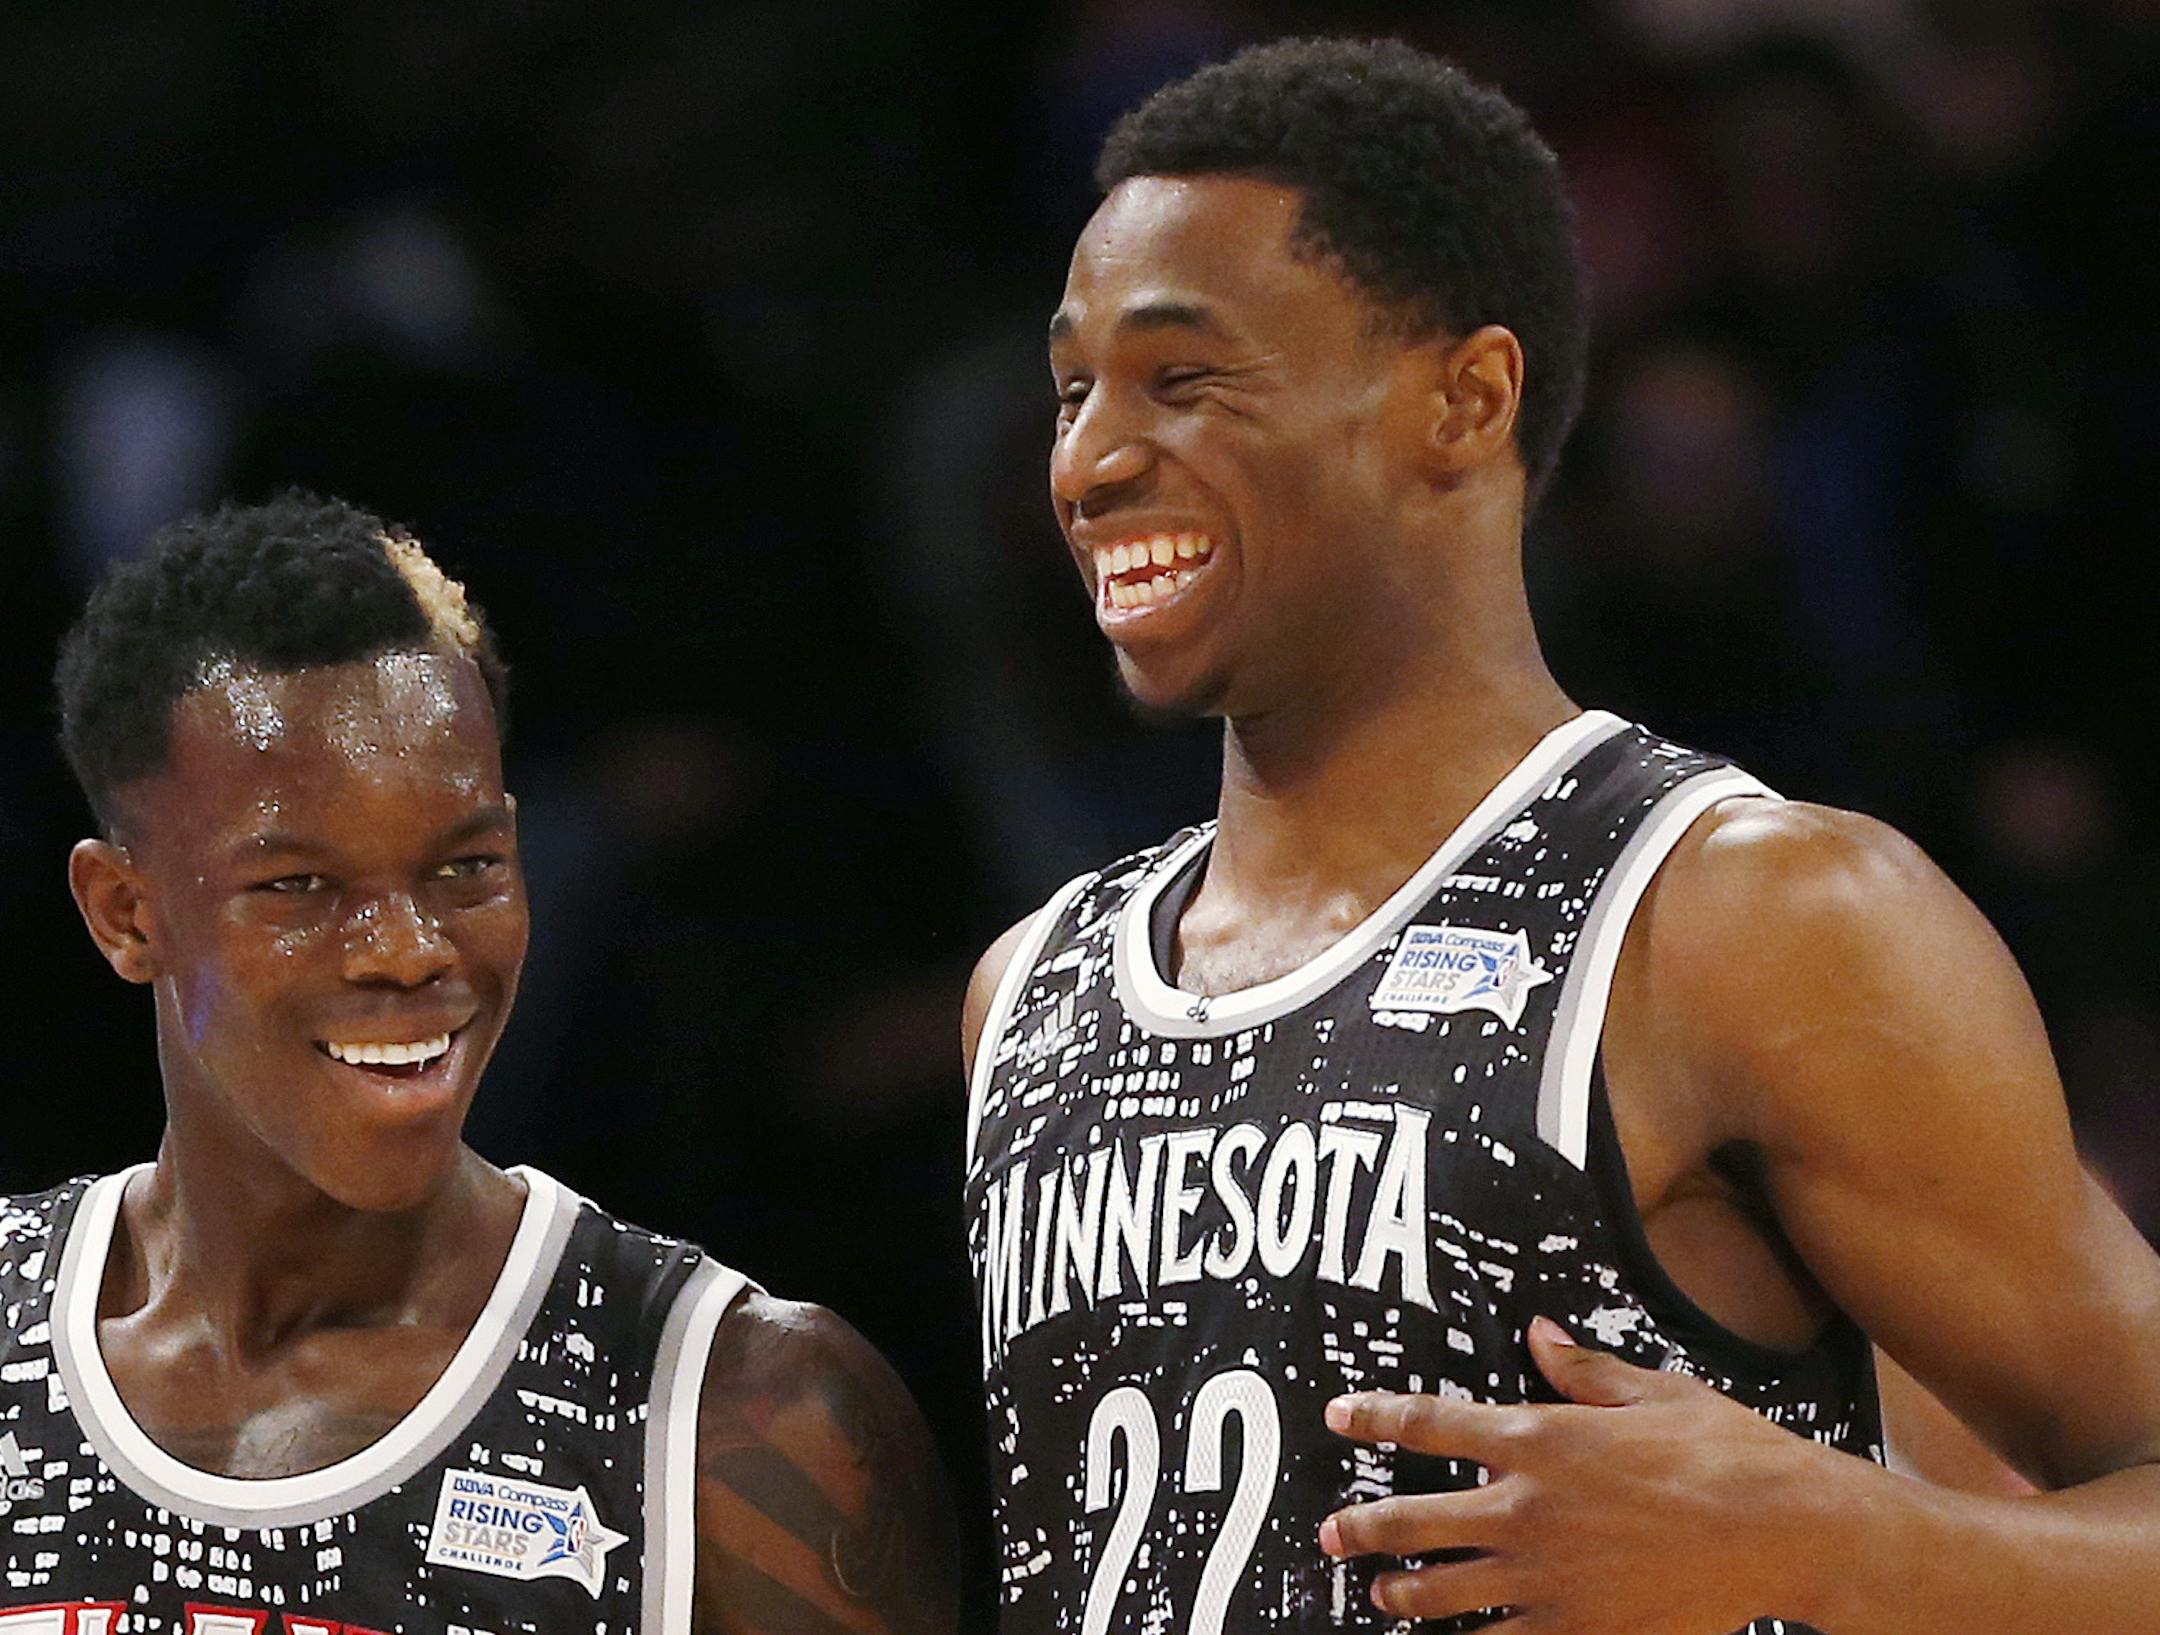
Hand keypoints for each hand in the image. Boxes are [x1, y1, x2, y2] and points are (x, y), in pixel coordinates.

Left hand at [1318, 1317, 1850, 1631]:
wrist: (1786, 1530)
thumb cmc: (1727, 1451)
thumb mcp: (1653, 1391)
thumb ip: (1583, 1370)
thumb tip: (1538, 1335)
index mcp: (1539, 1437)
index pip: (1430, 1422)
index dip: (1375, 1417)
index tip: (1338, 1417)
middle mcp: (1527, 1508)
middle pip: (1416, 1520)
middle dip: (1363, 1529)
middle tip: (1333, 1535)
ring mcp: (1547, 1577)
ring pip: (1444, 1593)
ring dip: (1404, 1595)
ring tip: (1383, 1596)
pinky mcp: (1580, 1631)